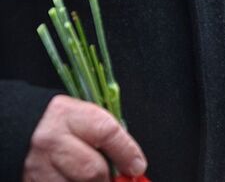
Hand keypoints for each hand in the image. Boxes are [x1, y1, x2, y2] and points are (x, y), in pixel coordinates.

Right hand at [23, 95, 145, 181]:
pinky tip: (73, 178)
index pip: (106, 133)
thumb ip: (107, 134)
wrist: (21, 129)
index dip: (127, 152)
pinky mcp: (32, 181)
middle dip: (108, 176)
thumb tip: (132, 161)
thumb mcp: (83, 116)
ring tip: (90, 176)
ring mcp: (39, 165)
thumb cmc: (60, 122)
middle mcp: (51, 140)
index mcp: (69, 115)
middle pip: (92, 170)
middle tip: (113, 175)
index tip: (137, 166)